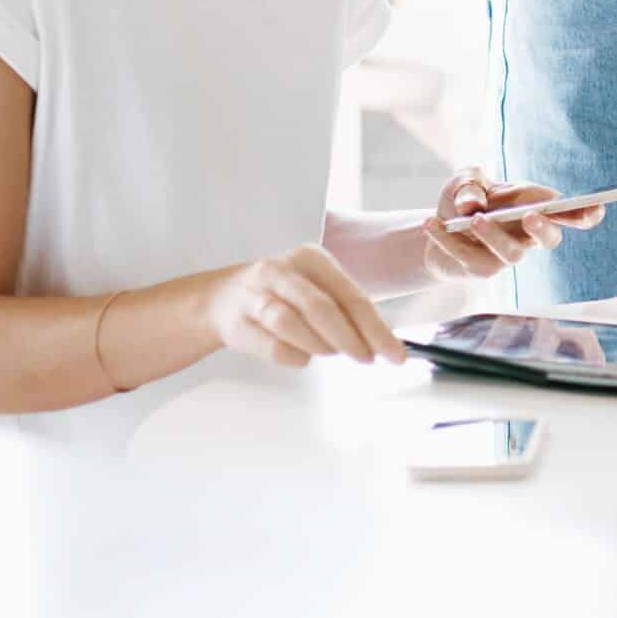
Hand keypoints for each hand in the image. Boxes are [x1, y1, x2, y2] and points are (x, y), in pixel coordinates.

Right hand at [206, 243, 406, 369]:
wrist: (221, 298)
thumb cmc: (283, 295)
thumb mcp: (316, 288)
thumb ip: (346, 310)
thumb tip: (382, 342)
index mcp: (311, 258)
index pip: (351, 295)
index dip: (376, 328)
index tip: (395, 354)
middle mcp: (281, 271)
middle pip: (322, 308)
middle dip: (350, 339)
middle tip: (367, 359)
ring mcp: (255, 295)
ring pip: (291, 324)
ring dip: (319, 345)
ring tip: (330, 352)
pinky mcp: (237, 323)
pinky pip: (271, 346)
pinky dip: (293, 357)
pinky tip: (302, 356)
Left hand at [418, 166, 605, 282]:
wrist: (435, 226)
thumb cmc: (463, 198)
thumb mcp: (464, 181)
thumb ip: (469, 185)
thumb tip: (473, 203)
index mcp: (534, 207)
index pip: (569, 214)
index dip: (586, 214)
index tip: (598, 208)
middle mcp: (526, 236)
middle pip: (551, 240)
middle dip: (545, 229)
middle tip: (530, 215)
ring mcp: (504, 256)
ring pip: (511, 254)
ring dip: (494, 235)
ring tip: (473, 218)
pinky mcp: (480, 270)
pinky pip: (468, 258)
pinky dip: (447, 239)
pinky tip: (431, 222)